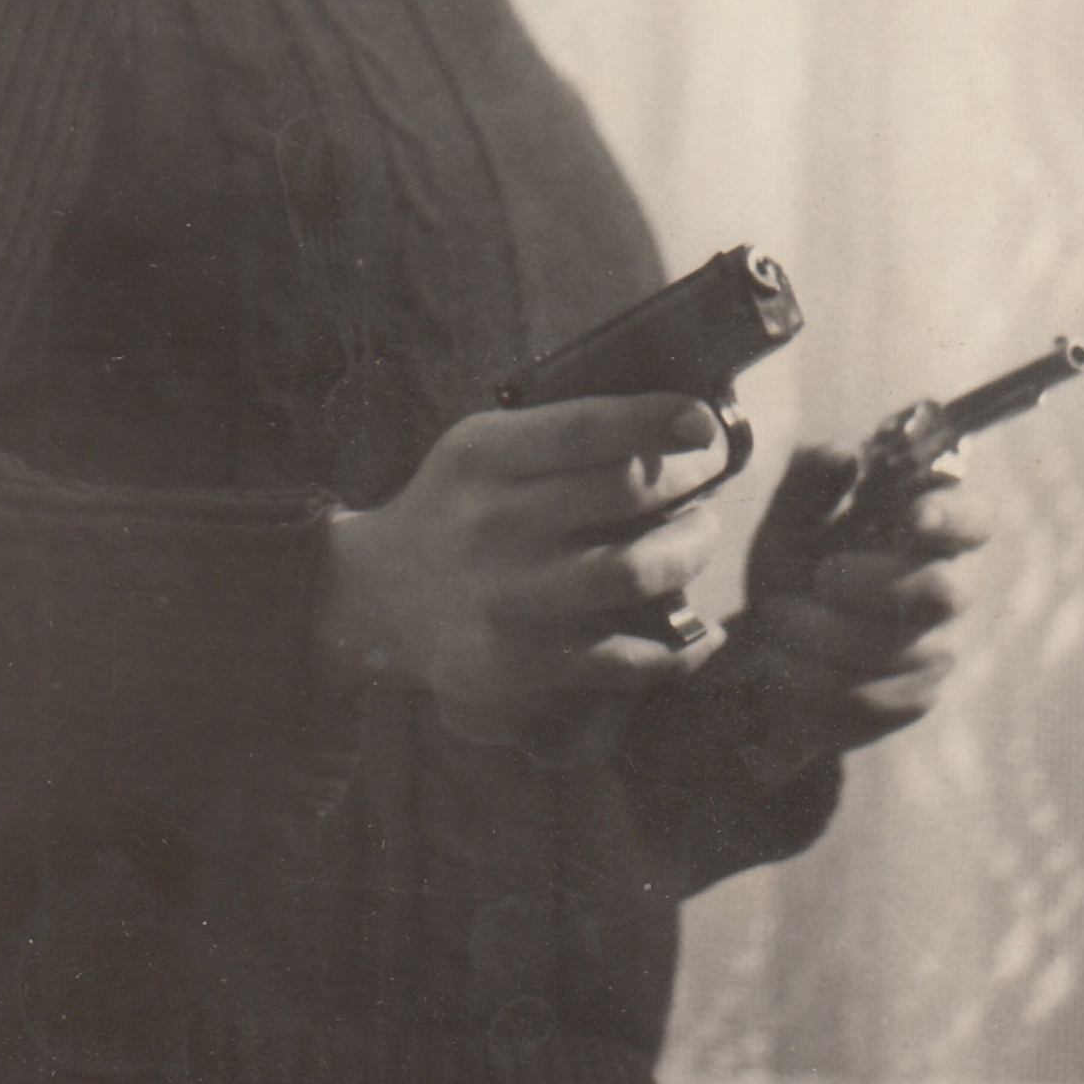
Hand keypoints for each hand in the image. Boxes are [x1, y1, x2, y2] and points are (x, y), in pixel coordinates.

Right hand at [318, 394, 733, 748]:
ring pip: (633, 571)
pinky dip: (681, 651)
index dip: (656, 421)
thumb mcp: (480, 449)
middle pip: (625, 491)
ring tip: (698, 539)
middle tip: (704, 484)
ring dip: (690, 552)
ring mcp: (506, 596)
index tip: (704, 425)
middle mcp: (492, 522)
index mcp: (483, 456)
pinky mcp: (519, 663)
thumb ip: (558, 435)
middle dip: (690, 483)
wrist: (378, 598)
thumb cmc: (459, 512)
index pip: (585, 428)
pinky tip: (701, 636)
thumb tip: (681, 429)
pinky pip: (624, 660)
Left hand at [730, 444, 988, 780]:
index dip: (953, 517)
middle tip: (818, 577)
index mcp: (930, 532)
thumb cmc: (795, 566)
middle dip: (870, 585)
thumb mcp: (790, 519)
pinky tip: (778, 665)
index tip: (915, 516)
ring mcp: (934, 651)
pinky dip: (810, 683)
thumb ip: (810, 482)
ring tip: (774, 619)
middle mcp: (947, 591)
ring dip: (818, 637)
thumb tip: (842, 454)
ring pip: (895, 653)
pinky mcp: (909, 701)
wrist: (767, 649)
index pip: (974, 519)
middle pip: (940, 593)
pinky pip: (869, 701)